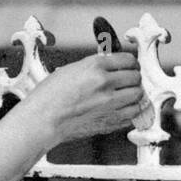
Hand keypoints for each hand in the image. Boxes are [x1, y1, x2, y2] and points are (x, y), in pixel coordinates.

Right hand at [25, 51, 143, 143]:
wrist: (43, 119)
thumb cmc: (50, 95)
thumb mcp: (71, 70)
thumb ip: (95, 67)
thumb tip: (111, 66)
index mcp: (95, 66)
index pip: (128, 60)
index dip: (131, 63)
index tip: (130, 66)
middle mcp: (105, 83)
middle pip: (136, 77)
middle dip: (134, 78)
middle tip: (128, 80)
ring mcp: (110, 103)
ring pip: (138, 95)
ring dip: (134, 94)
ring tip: (126, 95)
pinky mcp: (111, 120)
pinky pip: (132, 114)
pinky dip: (130, 110)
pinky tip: (122, 108)